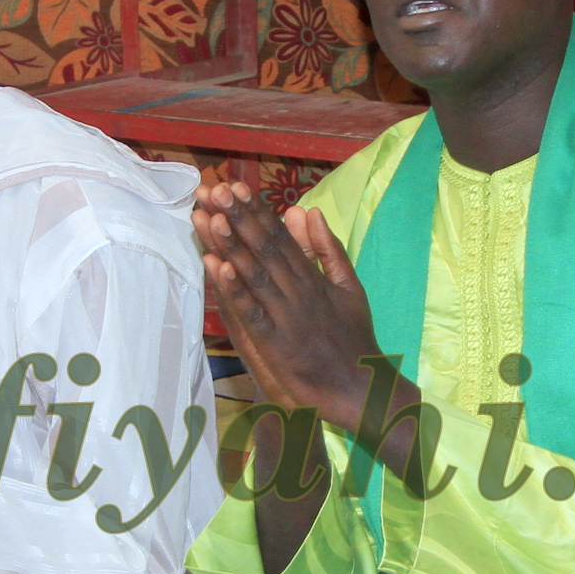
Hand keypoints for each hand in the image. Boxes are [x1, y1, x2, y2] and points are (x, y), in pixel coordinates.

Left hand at [196, 183, 381, 431]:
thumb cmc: (354, 338)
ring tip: (212, 217)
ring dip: (233, 246)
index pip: (282, 237)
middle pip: (266, 249)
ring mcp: (288, 317)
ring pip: (257, 275)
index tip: (235, 186)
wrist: (362, 388)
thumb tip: (309, 211)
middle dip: (239, 218)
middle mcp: (300, 292)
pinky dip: (236, 291)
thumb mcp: (349, 287)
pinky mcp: (278, 345)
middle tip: (215, 190)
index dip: (257, 211)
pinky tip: (219, 268)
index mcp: (314, 278)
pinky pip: (253, 314)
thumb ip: (329, 249)